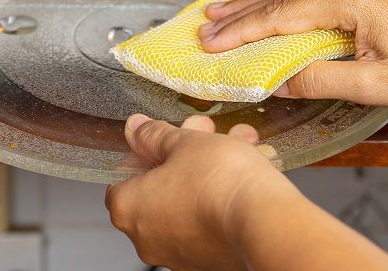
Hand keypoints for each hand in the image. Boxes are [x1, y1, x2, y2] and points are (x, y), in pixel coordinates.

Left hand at [105, 114, 295, 270]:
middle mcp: (148, 239)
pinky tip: (248, 170)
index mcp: (129, 208)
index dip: (145, 152)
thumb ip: (154, 135)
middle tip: (205, 134)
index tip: (165, 138)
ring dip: (211, 171)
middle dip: (186, 155)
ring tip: (238, 144)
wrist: (264, 219)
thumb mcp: (183, 143)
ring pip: (191, 201)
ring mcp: (181, 253)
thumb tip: (137, 129)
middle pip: (160, 187)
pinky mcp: (211, 260)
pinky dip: (224, 196)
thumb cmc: (218, 182)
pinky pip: (212, 220)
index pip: (123, 176)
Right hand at [198, 0, 387, 109]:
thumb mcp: (375, 85)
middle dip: (242, 15)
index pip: (284, 16)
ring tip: (223, 15)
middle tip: (203, 25)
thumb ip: (320, 80)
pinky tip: (269, 12)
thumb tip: (277, 82)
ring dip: (261, 9)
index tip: (211, 43)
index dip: (243, 33)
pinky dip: (288, 8)